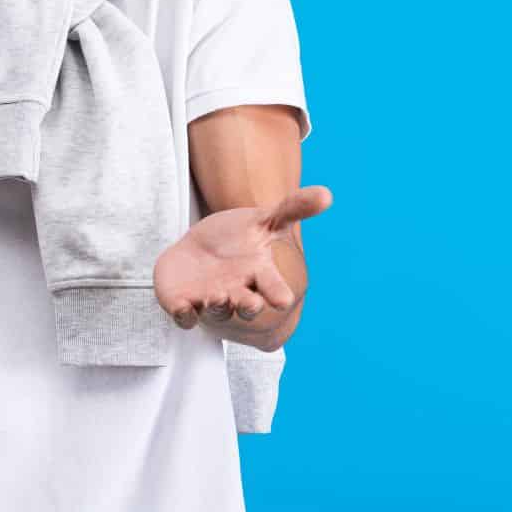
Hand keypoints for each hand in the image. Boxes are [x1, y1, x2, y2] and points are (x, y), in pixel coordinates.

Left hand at [154, 185, 331, 330]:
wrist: (205, 252)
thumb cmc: (240, 239)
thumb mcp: (265, 219)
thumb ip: (294, 208)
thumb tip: (327, 194)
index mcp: (260, 275)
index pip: (272, 287)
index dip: (277, 293)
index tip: (282, 300)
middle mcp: (238, 292)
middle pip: (246, 306)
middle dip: (248, 307)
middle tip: (251, 304)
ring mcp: (211, 301)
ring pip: (216, 311)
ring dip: (217, 307)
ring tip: (217, 297)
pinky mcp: (185, 305)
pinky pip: (185, 317)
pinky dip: (184, 315)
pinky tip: (183, 308)